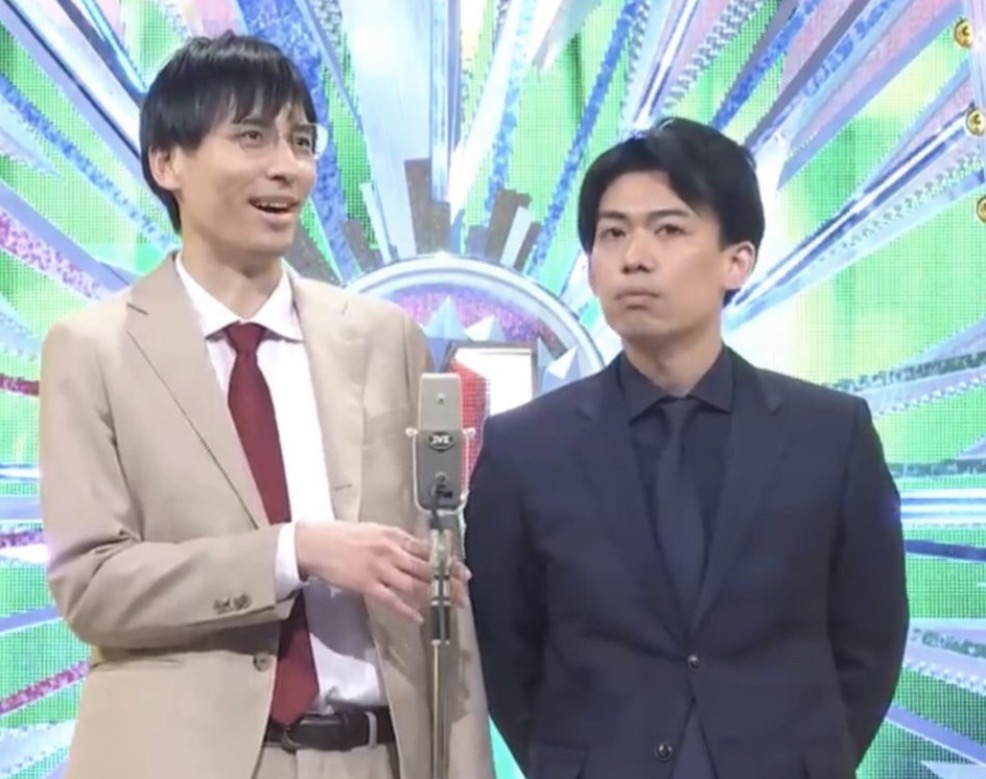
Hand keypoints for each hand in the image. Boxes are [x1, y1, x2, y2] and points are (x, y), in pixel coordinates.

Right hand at [295, 523, 469, 621]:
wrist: (314, 544)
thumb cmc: (342, 536)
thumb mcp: (374, 531)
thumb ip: (395, 541)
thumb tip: (416, 549)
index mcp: (394, 535)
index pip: (428, 550)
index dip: (448, 562)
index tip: (463, 571)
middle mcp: (392, 550)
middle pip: (427, 567)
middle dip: (449, 580)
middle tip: (466, 591)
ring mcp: (380, 568)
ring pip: (415, 584)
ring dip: (435, 596)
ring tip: (451, 605)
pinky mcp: (366, 584)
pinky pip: (391, 600)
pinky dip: (407, 610)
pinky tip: (420, 618)